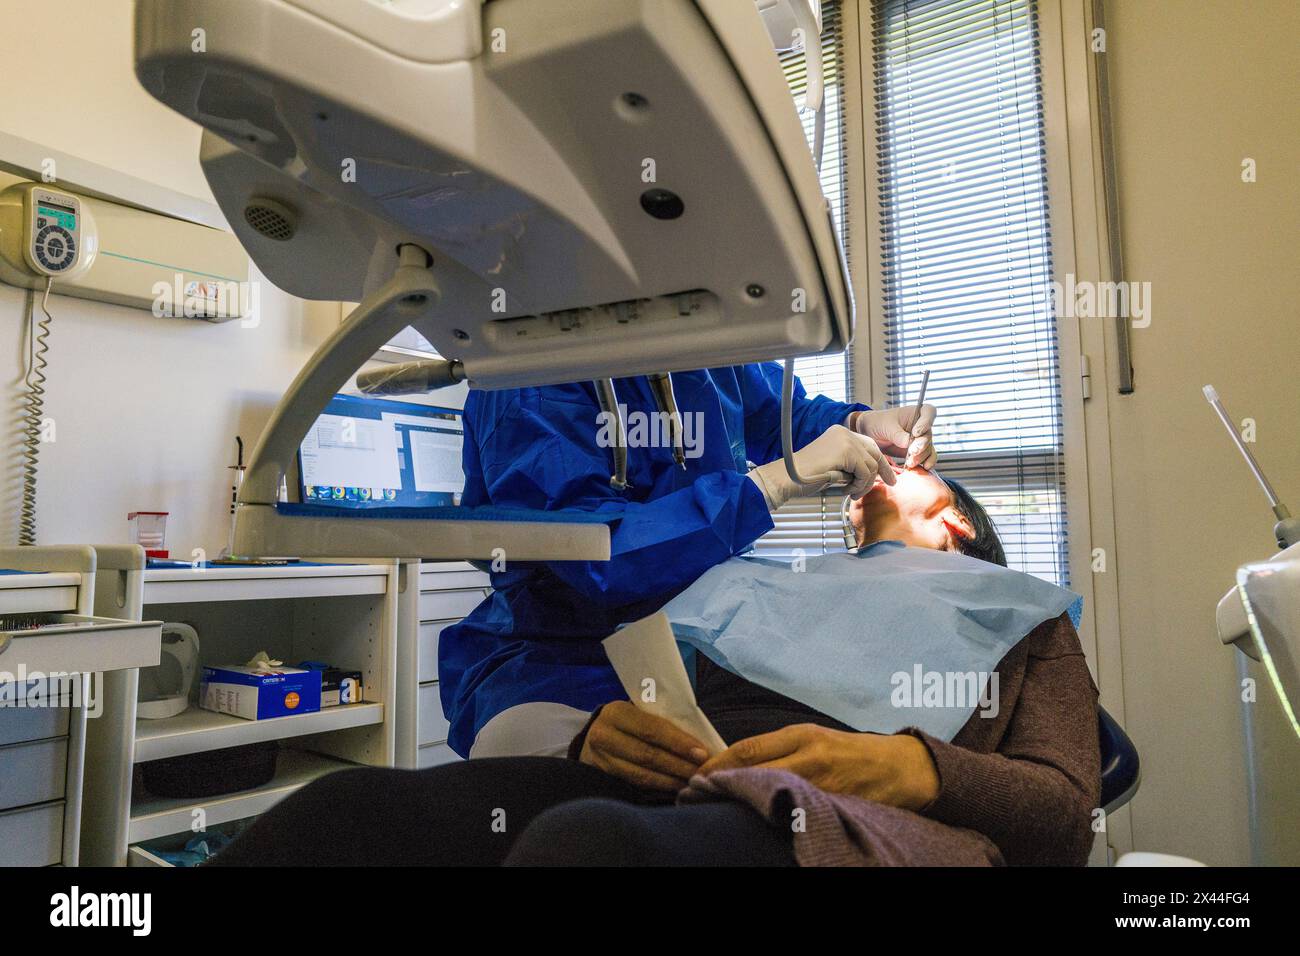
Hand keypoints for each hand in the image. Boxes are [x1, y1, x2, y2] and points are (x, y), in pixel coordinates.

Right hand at [578, 701, 708, 791]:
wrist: (595, 732)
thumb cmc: (629, 718)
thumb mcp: (639, 709)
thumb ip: (661, 718)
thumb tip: (698, 735)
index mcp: (616, 712)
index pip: (651, 729)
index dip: (678, 742)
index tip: (702, 753)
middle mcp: (604, 735)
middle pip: (647, 755)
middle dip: (678, 765)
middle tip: (702, 771)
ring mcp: (602, 759)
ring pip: (642, 774)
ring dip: (672, 780)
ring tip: (693, 781)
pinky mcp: (605, 776)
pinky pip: (637, 783)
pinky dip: (660, 786)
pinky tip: (677, 786)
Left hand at [697, 724, 939, 810]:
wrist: (899, 768)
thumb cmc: (850, 751)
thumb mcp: (813, 738)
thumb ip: (778, 748)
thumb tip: (734, 761)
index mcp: (802, 735)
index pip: (748, 749)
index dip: (717, 764)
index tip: (694, 777)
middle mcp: (811, 758)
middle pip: (755, 772)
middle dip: (721, 785)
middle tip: (693, 796)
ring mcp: (823, 786)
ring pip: (772, 795)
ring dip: (742, 803)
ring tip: (716, 811)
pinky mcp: (834, 807)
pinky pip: (796, 815)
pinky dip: (772, 818)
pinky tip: (755, 823)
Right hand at [748, 424, 894, 509]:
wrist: (789, 477)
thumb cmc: (807, 476)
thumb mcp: (836, 467)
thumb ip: (853, 465)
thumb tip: (876, 474)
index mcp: (841, 433)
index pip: (870, 445)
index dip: (881, 462)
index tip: (888, 476)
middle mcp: (844, 432)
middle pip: (875, 452)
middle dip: (883, 471)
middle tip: (889, 484)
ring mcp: (845, 439)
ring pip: (871, 465)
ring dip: (864, 484)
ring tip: (851, 493)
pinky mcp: (846, 451)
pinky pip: (864, 471)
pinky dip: (858, 485)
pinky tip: (845, 490)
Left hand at [850, 406, 937, 468]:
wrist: (870, 434)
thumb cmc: (878, 423)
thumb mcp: (885, 426)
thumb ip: (897, 434)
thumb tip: (908, 444)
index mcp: (915, 412)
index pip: (929, 412)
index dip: (926, 422)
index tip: (915, 433)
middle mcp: (921, 425)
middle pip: (928, 434)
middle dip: (921, 445)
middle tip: (912, 451)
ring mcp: (920, 439)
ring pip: (928, 448)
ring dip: (921, 456)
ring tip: (910, 462)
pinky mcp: (917, 451)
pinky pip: (927, 457)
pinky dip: (927, 462)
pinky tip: (924, 467)